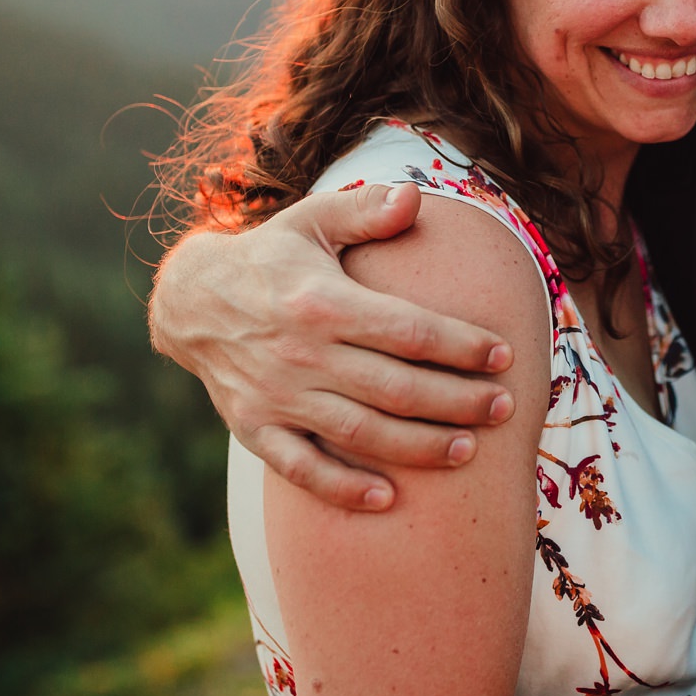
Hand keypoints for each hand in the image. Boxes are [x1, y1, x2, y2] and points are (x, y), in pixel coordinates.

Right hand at [148, 181, 517, 509]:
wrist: (190, 301)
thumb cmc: (271, 257)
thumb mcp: (311, 220)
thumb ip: (365, 210)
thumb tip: (415, 196)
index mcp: (322, 302)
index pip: (408, 331)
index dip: (462, 346)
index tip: (504, 355)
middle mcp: (301, 354)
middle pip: (396, 388)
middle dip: (457, 401)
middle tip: (505, 408)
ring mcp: (277, 397)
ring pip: (360, 432)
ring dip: (418, 447)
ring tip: (468, 451)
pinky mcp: (255, 428)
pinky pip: (302, 469)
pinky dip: (343, 488)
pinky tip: (387, 499)